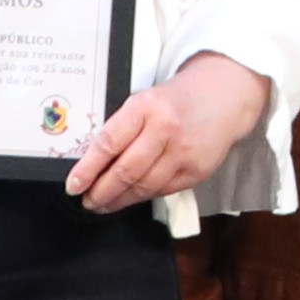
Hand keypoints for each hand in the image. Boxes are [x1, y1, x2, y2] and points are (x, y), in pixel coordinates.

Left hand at [71, 50, 275, 215]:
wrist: (225, 95)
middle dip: (101, 191)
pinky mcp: (197, 171)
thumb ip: (123, 127)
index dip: (87, 169)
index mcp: (145, 106)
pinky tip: (132, 197)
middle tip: (87, 200)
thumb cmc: (178, 98)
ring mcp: (183, 152)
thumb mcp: (145, 100)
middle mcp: (165, 129)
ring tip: (104, 203)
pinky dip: (143, 196)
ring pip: (143, 186)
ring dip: (120, 200)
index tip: (74, 185)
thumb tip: (93, 162)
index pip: (108, 143)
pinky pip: (163, 190)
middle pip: (125, 171)